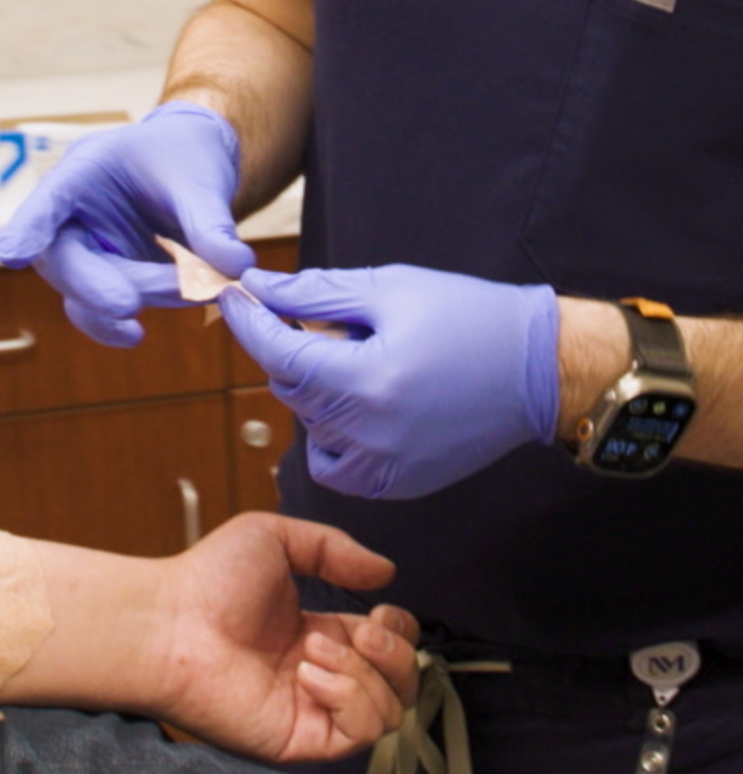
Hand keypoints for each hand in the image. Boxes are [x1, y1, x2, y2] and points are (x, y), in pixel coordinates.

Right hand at [0, 101, 252, 346]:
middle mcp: (72, 215)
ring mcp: (87, 251)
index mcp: (83, 172)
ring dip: (128, 300)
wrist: (193, 164)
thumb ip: (211, 222)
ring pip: (82, 291)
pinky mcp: (107, 279)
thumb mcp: (200, 177)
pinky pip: (98, 311)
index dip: (28, 228)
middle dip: (92, 284)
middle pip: (61, 258)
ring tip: (189, 292)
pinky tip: (135, 336)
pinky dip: (113, 327)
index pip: (48, 200)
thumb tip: (234, 268)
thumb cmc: (186, 154)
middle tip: (129, 303)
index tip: (11, 256)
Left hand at [135, 512, 418, 761]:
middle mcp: (320, 675)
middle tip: (364, 630)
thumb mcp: (273, 539)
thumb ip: (332, 547)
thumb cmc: (208, 578)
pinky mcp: (301, 738)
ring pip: (387, 710)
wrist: (168, 621)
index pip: (386, 645)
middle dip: (396, 653)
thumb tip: (386, 568)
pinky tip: (307, 674)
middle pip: (399, 682)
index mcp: (317, 633)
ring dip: (364, 672)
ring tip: (313, 649)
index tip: (380, 610)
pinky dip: (348, 700)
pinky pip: (358, 734)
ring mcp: (312, 709)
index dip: (398, 631)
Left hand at [219, 264, 559, 499]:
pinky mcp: (398, 484)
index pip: (277, 355)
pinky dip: (332, 432)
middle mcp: (371, 435)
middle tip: (327, 322)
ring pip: (308, 424)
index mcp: (367, 382)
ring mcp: (385, 467)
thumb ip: (313, 295)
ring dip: (315, 388)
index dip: (248, 321)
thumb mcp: (386, 289)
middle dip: (289, 349)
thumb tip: (258, 289)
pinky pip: (335, 463)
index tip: (234, 295)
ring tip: (366, 360)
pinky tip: (364, 400)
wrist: (538, 369)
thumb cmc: (469, 319)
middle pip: (288, 389)